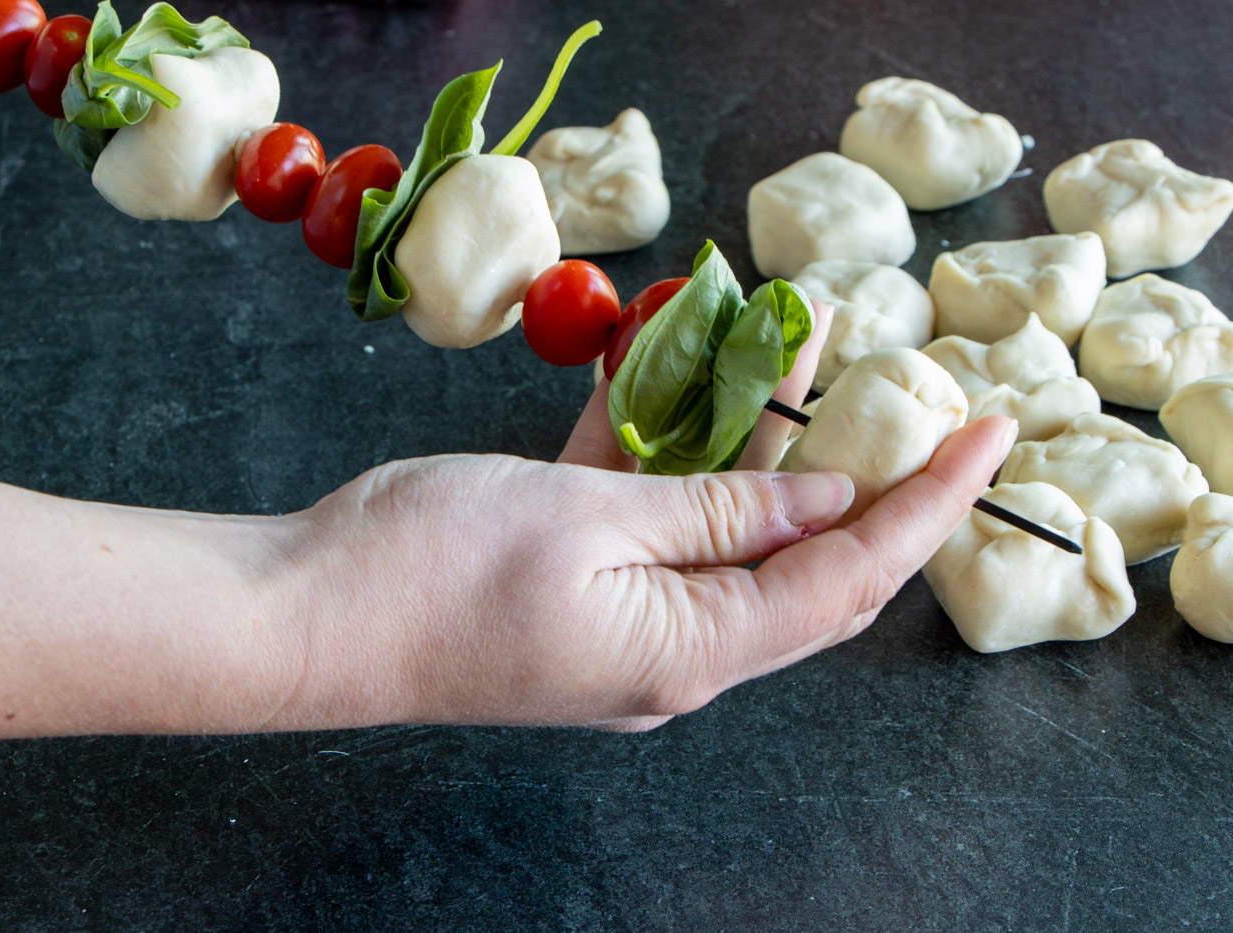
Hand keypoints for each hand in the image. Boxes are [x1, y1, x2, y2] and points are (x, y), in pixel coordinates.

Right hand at [270, 305, 1017, 730]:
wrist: (309, 612)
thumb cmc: (437, 570)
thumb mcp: (592, 519)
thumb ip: (717, 510)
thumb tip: (820, 501)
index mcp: (694, 648)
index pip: (849, 577)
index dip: (924, 506)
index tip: (983, 436)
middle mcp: (675, 648)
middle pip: (801, 558)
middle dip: (855, 468)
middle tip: (895, 388)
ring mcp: (624, 619)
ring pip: (723, 524)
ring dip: (755, 440)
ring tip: (786, 340)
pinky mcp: (576, 585)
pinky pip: (648, 516)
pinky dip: (669, 452)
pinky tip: (673, 370)